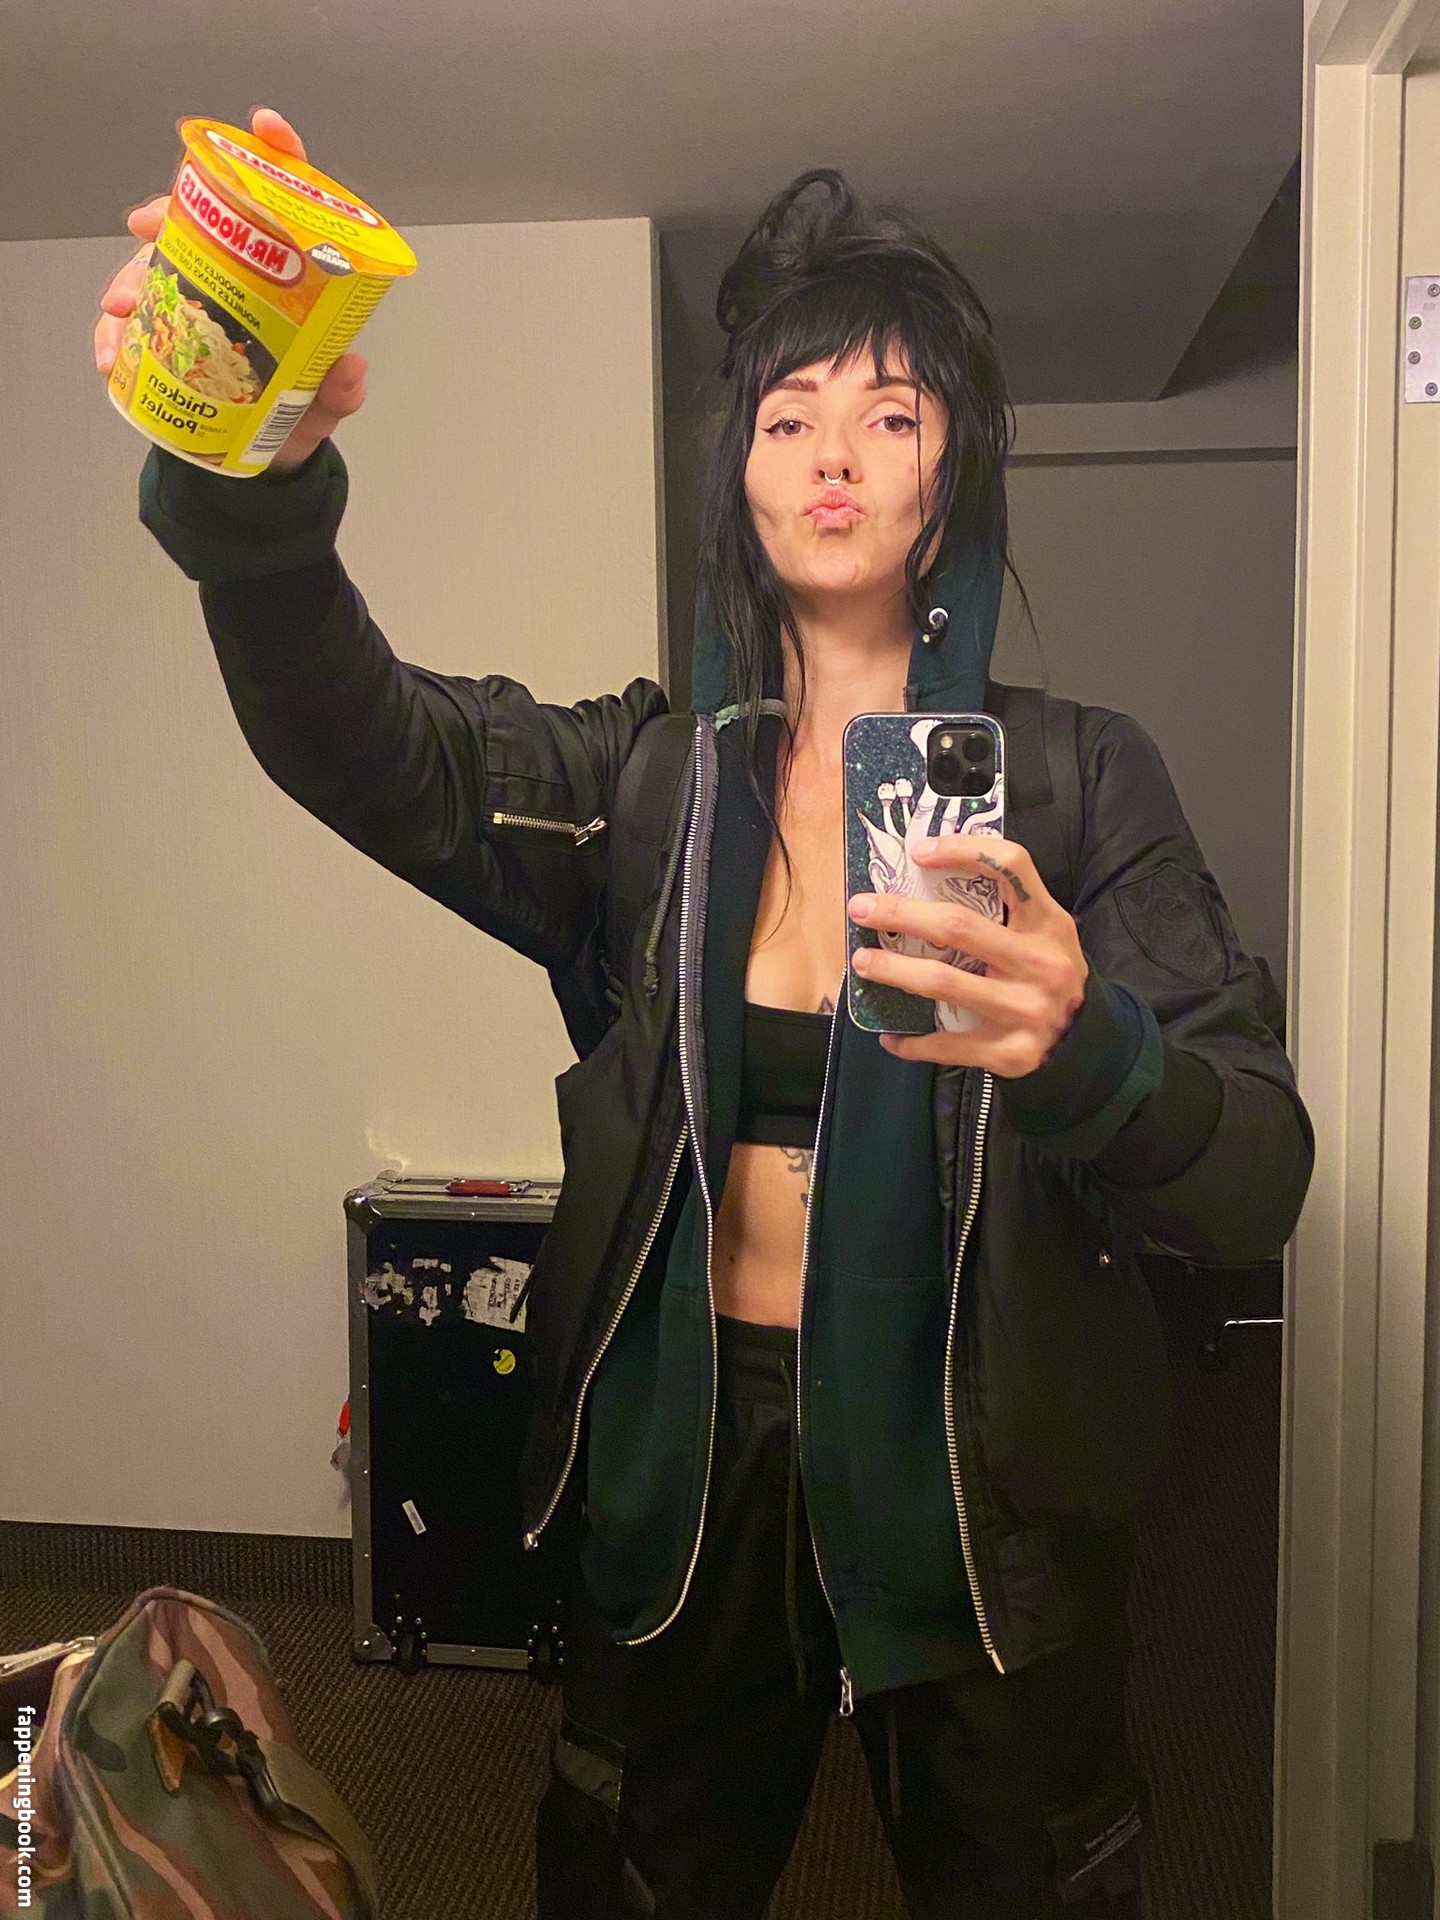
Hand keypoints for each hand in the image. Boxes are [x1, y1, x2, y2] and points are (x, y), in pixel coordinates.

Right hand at [93, 106, 368, 471]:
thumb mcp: (324, 403)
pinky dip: (113, 337)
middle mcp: (234, 279)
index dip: (275, 157)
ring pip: (155, 266)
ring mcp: (196, 302)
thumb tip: (349, 369)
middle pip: (200, 223)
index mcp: (282, 280)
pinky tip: (111, 352)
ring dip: (132, 278)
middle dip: (168, 216)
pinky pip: (130, 324)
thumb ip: (340, 390)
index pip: (281, 203)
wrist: (263, 453)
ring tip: (123, 307)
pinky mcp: (164, 335)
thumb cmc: (298, 413)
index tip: (264, 128)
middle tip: (148, 225)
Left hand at [847, 833, 1086, 1075]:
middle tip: (861, 909)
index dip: (962, 850)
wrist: (1088, 1041)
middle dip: (900, 914)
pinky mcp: (1010, 1051)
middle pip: (958, 926)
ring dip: (893, 969)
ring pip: (942, 982)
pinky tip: (890, 1033)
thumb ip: (1005, 910)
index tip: (918, 853)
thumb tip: (927, 881)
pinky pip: (947, 1044)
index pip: (1010, 867)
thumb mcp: (1046, 933)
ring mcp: (1025, 1009)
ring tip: (863, 962)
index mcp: (1048, 923)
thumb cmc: (1050, 974)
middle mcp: (1039, 962)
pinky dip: (912, 1041)